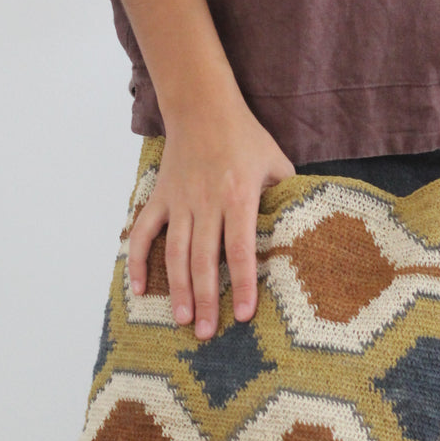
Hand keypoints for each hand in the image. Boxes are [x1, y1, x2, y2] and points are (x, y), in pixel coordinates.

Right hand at [125, 104, 296, 339]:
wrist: (203, 107)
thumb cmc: (245, 137)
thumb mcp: (277, 163)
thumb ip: (287, 197)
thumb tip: (302, 229)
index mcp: (238, 198)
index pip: (240, 251)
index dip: (242, 285)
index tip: (244, 315)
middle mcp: (206, 203)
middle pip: (203, 260)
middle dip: (206, 300)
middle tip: (207, 333)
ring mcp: (179, 202)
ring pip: (174, 253)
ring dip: (177, 289)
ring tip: (183, 320)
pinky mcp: (160, 197)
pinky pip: (144, 232)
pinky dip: (137, 260)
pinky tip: (139, 289)